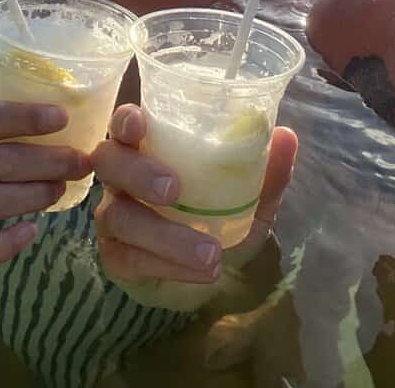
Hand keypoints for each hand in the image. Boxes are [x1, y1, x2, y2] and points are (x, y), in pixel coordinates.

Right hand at [92, 104, 297, 284]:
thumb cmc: (218, 219)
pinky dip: (170, 265)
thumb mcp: (248, 199)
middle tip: (174, 189)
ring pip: (119, 216)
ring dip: (165, 235)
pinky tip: (204, 272)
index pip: (124, 124)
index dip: (125, 120)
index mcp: (149, 149)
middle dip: (137, 172)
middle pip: (108, 161)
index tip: (138, 123)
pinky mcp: (115, 257)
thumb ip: (265, 172)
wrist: (206, 273)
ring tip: (210, 253)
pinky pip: (130, 258)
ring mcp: (113, 216)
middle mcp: (122, 178)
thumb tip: (286, 136)